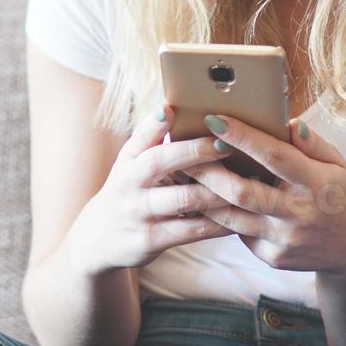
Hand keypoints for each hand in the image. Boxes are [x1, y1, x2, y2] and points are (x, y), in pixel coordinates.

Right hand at [70, 103, 240, 272]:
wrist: (98, 239)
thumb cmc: (126, 191)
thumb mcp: (128, 163)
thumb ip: (148, 136)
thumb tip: (169, 105)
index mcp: (128, 162)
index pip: (143, 137)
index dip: (158, 123)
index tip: (180, 109)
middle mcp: (128, 185)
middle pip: (161, 163)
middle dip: (195, 153)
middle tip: (229, 145)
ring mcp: (139, 214)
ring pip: (183, 198)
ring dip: (217, 189)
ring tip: (247, 180)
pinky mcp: (151, 240)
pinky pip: (191, 230)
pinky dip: (218, 223)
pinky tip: (240, 215)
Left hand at [176, 114, 345, 274]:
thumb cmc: (340, 195)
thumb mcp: (337, 165)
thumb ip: (312, 144)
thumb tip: (286, 122)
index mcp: (317, 183)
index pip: (275, 156)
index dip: (243, 137)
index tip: (214, 119)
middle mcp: (299, 214)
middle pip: (242, 192)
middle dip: (207, 171)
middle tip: (180, 152)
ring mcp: (284, 240)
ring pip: (231, 217)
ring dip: (202, 196)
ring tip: (181, 175)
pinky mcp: (273, 258)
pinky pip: (239, 233)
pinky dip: (221, 216)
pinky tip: (203, 200)